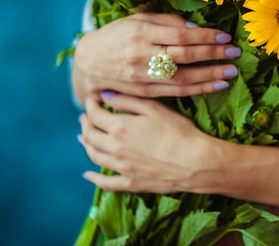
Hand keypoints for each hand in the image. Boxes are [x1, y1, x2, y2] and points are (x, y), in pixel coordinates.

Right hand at [72, 12, 241, 103]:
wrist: (88, 64)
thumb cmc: (116, 36)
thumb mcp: (136, 20)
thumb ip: (166, 22)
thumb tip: (196, 27)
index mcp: (141, 33)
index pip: (180, 35)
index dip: (205, 37)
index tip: (225, 36)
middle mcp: (142, 55)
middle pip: (185, 56)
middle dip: (213, 54)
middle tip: (235, 53)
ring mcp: (143, 77)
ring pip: (183, 77)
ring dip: (211, 75)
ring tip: (232, 72)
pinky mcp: (145, 93)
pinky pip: (176, 92)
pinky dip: (199, 89)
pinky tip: (216, 85)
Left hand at [79, 92, 213, 192]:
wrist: (195, 162)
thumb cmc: (179, 131)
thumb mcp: (155, 108)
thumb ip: (127, 101)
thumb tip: (105, 96)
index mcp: (119, 127)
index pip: (95, 114)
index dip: (91, 104)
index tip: (93, 98)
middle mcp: (115, 148)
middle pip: (90, 135)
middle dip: (86, 123)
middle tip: (86, 116)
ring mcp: (121, 168)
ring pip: (94, 156)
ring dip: (86, 145)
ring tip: (84, 137)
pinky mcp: (130, 183)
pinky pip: (106, 183)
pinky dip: (94, 179)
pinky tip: (87, 175)